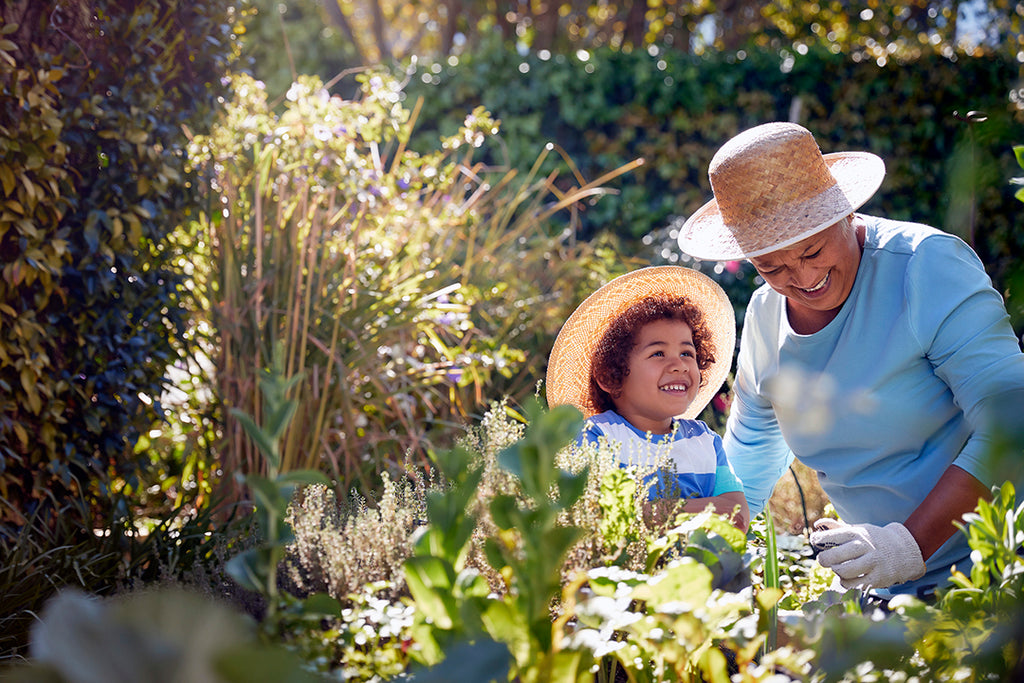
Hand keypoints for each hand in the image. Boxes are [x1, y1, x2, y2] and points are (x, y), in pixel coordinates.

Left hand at [809, 519, 925, 589]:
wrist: (905, 550)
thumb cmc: (874, 540)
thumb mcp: (858, 530)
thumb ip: (836, 528)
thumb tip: (817, 525)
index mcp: (857, 534)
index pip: (830, 536)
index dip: (818, 540)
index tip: (816, 541)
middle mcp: (864, 547)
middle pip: (834, 556)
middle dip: (824, 559)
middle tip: (824, 560)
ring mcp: (872, 564)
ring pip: (843, 572)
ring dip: (836, 571)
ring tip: (837, 568)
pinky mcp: (878, 579)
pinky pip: (854, 585)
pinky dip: (846, 583)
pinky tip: (847, 578)